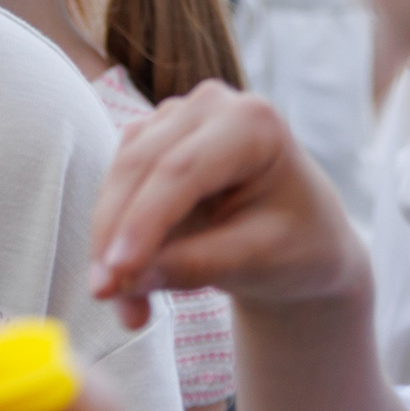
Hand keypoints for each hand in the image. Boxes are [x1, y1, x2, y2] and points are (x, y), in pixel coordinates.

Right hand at [88, 81, 366, 327]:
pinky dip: (114, 233)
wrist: (306, 238)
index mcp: (254, 122)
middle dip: (115, 234)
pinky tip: (123, 278)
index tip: (116, 274)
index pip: (182, 170)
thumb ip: (195, 265)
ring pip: (120, 174)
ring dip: (109, 238)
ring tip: (120, 304)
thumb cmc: (299, 245)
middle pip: (142, 166)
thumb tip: (122, 281)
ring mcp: (176, 117)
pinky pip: (118, 185)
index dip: (143, 222)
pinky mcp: (152, 139)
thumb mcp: (260, 261)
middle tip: (103, 295)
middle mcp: (210, 106)